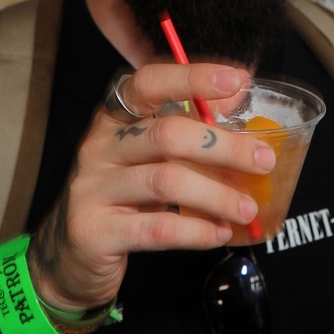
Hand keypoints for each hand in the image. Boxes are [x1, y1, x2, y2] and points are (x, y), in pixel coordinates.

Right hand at [27, 64, 275, 310]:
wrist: (70, 255)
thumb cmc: (124, 197)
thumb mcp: (150, 158)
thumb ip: (188, 131)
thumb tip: (239, 96)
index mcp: (115, 118)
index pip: (149, 82)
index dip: (193, 78)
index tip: (238, 80)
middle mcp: (99, 146)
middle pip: (167, 133)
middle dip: (223, 146)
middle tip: (263, 160)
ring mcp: (91, 188)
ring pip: (165, 181)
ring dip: (217, 194)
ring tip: (247, 208)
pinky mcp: (94, 231)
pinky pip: (156, 227)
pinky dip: (195, 230)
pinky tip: (218, 233)